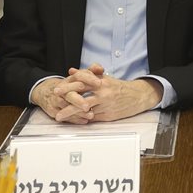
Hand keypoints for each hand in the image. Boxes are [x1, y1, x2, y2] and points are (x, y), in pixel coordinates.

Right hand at [33, 63, 102, 122]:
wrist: (47, 92)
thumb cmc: (69, 86)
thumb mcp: (78, 77)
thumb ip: (91, 72)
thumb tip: (100, 69)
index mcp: (69, 79)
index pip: (78, 76)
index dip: (89, 79)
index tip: (99, 83)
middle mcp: (62, 90)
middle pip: (70, 95)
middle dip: (79, 101)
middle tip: (88, 106)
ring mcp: (56, 101)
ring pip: (67, 107)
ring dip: (78, 112)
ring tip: (90, 115)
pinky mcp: (54, 111)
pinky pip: (64, 116)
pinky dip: (75, 119)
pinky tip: (84, 120)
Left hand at [42, 66, 161, 122]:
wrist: (138, 96)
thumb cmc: (119, 88)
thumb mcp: (105, 78)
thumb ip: (88, 75)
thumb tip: (72, 71)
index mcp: (101, 81)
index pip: (81, 81)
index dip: (68, 85)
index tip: (58, 89)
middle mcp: (103, 92)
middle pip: (80, 95)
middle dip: (66, 98)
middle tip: (55, 100)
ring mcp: (105, 104)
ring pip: (84, 109)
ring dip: (70, 113)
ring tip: (59, 116)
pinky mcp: (107, 115)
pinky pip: (91, 118)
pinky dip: (82, 119)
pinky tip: (74, 120)